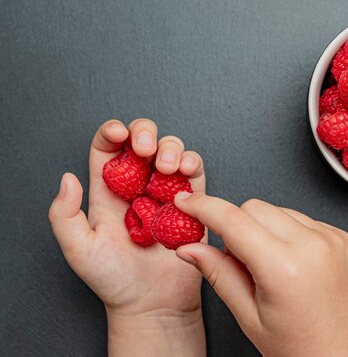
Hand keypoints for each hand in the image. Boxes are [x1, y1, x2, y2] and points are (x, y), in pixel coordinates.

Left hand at [49, 119, 205, 356]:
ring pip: (170, 149)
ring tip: (167, 167)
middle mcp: (137, 186)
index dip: (112, 132)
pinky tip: (184, 172)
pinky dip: (192, 163)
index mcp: (108, 191)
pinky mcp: (192, 202)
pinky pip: (195, 172)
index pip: (108, 148)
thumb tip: (67, 179)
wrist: (152, 304)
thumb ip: (64, 215)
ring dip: (170, 147)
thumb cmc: (115, 281)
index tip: (118, 133)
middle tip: (145, 149)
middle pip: (141, 139)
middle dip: (145, 133)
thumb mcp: (78, 250)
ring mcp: (165, 192)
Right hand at [173, 194, 347, 356]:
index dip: (204, 207)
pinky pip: (304, 219)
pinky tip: (295, 264)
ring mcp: (333, 239)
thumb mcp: (247, 315)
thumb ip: (217, 273)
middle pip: (255, 207)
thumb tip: (188, 247)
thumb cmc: (296, 345)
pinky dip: (291, 233)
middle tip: (241, 261)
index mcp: (284, 268)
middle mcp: (313, 247)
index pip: (233, 221)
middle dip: (237, 225)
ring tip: (275, 267)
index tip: (186, 202)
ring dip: (266, 229)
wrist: (341, 354)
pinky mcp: (344, 237)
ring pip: (280, 210)